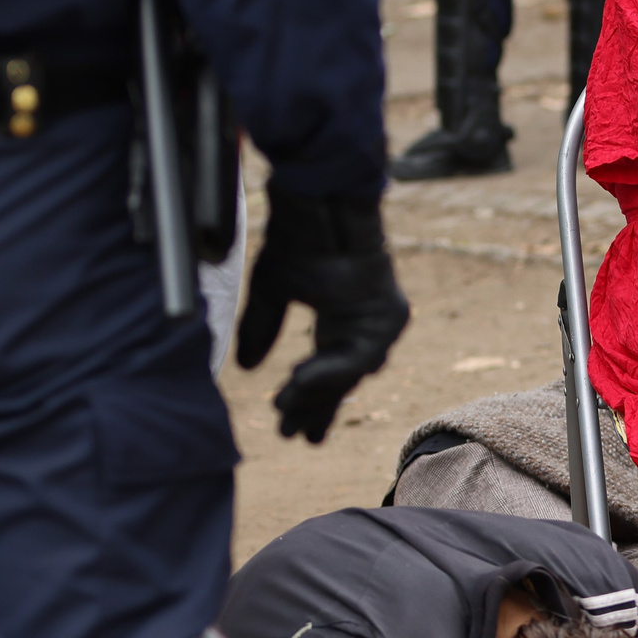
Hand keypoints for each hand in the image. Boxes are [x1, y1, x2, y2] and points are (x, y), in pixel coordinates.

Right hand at [237, 190, 411, 441]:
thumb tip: (247, 368)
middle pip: (343, 380)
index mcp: (341, 319)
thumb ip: (263, 329)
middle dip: (315, 406)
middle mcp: (365, 323)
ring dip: (318, 392)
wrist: (318, 205)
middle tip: (290, 431)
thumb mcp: (271, 291)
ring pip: (352, 372)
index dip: (311, 403)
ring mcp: (381, 319)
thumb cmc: (299, 239)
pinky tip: (302, 382)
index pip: (329, 372)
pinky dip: (332, 371)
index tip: (292, 432)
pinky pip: (362, 355)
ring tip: (287, 406)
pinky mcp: (390, 314)